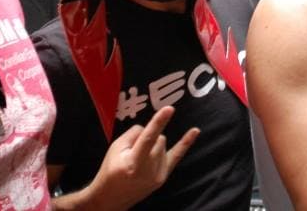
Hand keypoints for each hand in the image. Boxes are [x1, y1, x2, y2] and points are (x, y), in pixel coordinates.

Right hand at [85, 106, 199, 209]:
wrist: (112, 197)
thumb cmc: (111, 170)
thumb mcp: (115, 149)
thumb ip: (133, 134)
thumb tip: (149, 127)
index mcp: (134, 162)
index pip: (148, 138)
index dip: (158, 122)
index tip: (169, 108)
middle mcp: (149, 170)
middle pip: (158, 138)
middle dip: (148, 137)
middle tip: (133, 149)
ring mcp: (159, 174)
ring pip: (163, 144)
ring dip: (154, 144)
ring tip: (139, 157)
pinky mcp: (164, 176)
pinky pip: (177, 154)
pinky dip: (186, 142)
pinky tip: (195, 131)